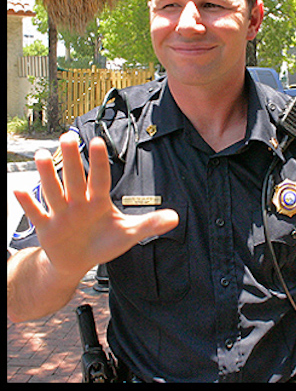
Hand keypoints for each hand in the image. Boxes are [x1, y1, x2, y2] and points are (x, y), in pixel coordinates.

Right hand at [13, 133, 178, 281]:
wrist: (78, 261)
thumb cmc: (104, 242)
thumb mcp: (129, 234)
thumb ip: (150, 224)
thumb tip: (176, 218)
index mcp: (99, 201)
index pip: (100, 178)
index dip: (98, 162)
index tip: (97, 142)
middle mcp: (79, 203)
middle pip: (75, 179)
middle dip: (72, 160)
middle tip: (67, 136)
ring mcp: (61, 214)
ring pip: (53, 191)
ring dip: (47, 175)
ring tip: (41, 156)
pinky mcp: (46, 228)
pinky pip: (36, 214)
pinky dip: (27, 204)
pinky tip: (17, 190)